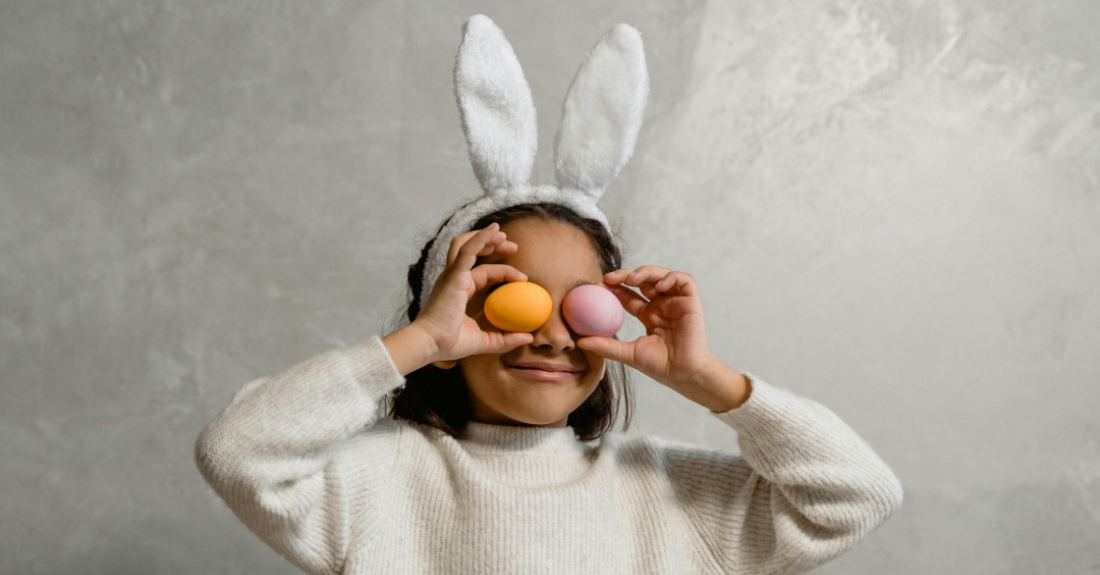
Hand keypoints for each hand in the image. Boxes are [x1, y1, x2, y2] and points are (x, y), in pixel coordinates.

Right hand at [413, 223, 534, 363]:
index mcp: (460, 290)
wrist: (431, 344)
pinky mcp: (453, 276)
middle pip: (474, 252)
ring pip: (467, 245)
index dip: (503, 270)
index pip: (484, 272)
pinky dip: (480, 238)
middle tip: (514, 247)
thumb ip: (506, 339)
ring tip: (502, 235)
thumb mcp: (485, 341)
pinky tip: (493, 231)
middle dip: (494, 244)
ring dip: (485, 237)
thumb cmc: (450, 343)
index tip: (523, 278)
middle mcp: (455, 278)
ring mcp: (453, 275)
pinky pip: (467, 251)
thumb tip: (529, 337)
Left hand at [576, 266, 720, 390]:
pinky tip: (658, 286)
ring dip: (645, 272)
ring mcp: (676, 302)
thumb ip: (605, 346)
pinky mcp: (691, 301)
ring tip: (631, 278)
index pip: (628, 295)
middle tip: (609, 278)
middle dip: (625, 275)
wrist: (683, 374)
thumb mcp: (628, 354)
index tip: (598, 287)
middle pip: (642, 281)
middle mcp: (661, 305)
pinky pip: (683, 280)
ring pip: (660, 275)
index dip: (614, 288)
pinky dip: (670, 277)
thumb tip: (579, 341)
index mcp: (648, 315)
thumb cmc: (660, 366)